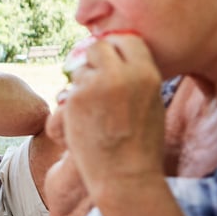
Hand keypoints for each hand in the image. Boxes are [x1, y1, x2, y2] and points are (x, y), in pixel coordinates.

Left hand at [57, 33, 164, 198]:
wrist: (125, 177)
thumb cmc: (141, 146)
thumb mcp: (151, 103)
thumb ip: (135, 78)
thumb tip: (116, 57)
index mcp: (146, 73)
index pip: (127, 38)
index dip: (115, 47)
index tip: (109, 59)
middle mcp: (121, 74)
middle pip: (98, 47)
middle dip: (93, 60)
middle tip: (93, 80)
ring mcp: (95, 86)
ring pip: (78, 69)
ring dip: (80, 85)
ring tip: (91, 113)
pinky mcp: (73, 101)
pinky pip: (65, 92)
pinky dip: (68, 107)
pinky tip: (80, 127)